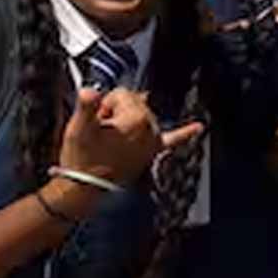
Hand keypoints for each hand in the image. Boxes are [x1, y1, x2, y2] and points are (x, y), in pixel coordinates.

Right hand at [59, 89, 203, 185]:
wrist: (86, 187)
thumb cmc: (82, 158)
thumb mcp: (79, 127)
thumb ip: (87, 103)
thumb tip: (90, 90)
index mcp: (136, 118)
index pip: (121, 93)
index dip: (105, 103)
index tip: (97, 118)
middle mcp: (151, 128)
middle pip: (133, 103)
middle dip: (116, 111)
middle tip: (101, 130)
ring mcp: (154, 141)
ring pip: (143, 115)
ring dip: (129, 121)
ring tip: (111, 138)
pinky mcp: (153, 152)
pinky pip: (174, 140)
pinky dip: (185, 133)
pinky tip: (198, 127)